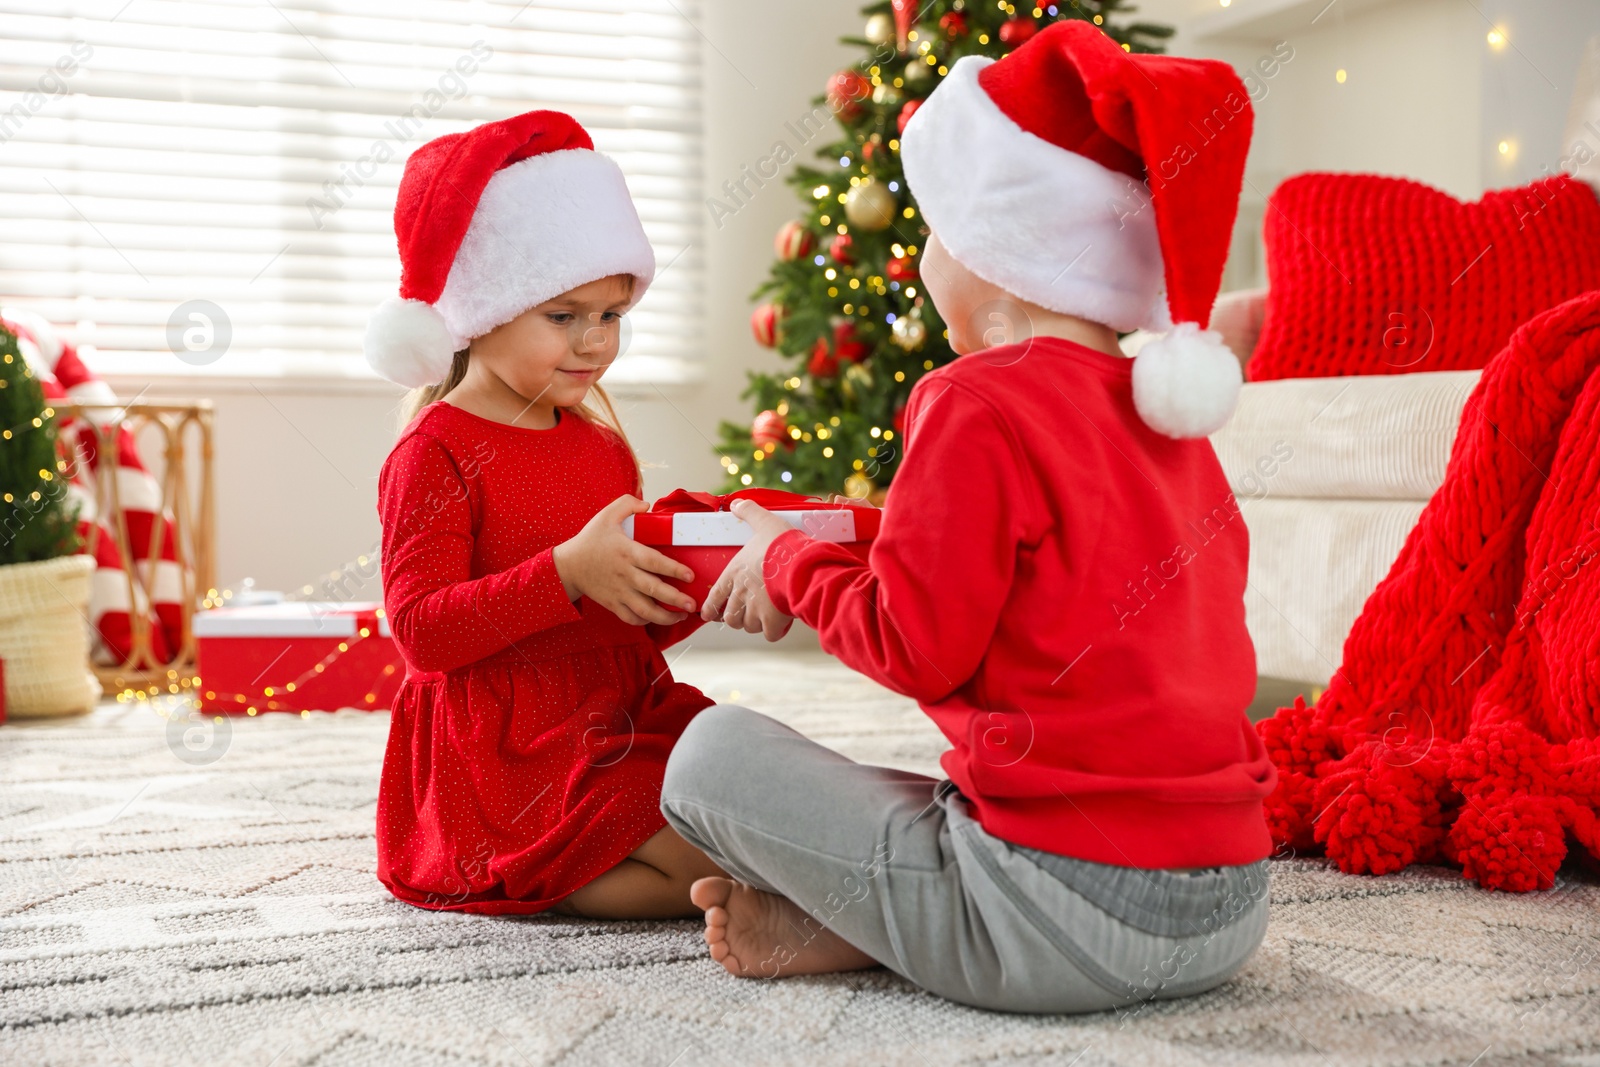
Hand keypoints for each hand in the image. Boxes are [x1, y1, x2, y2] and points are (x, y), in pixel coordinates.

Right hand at [553, 495, 696, 626]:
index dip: (673, 569)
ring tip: (681, 615)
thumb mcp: (606, 515)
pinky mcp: (613, 603)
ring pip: (645, 610)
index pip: (654, 562)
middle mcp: (625, 574)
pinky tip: (658, 618)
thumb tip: (647, 505)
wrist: (568, 565)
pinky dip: (645, 621)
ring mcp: (619, 591)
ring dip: (665, 617)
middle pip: (654, 590)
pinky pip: (631, 618)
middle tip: (692, 603)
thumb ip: (627, 504)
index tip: (690, 575)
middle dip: (675, 599)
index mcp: (627, 552)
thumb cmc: (590, 540)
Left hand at [701, 499, 795, 640]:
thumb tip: (736, 503)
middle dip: (736, 617)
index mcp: (734, 574)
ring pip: (748, 626)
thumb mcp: (764, 522)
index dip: (710, 608)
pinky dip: (774, 631)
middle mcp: (740, 595)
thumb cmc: (780, 545)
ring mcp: (756, 611)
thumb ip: (749, 512)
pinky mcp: (772, 622)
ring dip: (754, 624)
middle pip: (730, 617)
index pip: (715, 597)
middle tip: (744, 614)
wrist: (800, 565)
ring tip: (763, 618)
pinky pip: (769, 634)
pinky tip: (780, 624)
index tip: (709, 614)